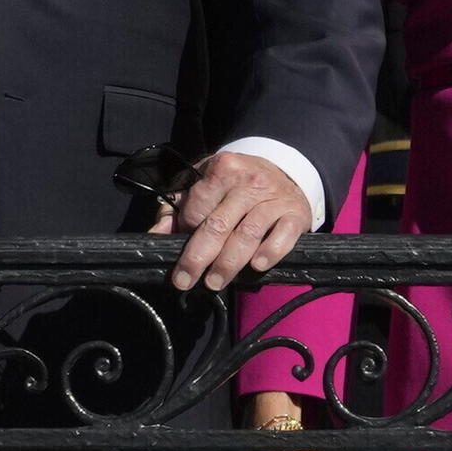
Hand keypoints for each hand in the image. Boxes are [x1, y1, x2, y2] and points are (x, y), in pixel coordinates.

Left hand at [150, 148, 312, 292]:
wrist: (285, 173)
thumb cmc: (237, 184)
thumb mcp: (206, 183)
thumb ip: (177, 207)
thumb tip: (155, 235)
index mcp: (221, 168)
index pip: (197, 207)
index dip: (185, 233)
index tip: (179, 254)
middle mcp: (248, 181)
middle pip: (218, 225)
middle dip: (198, 257)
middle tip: (185, 281)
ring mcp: (274, 198)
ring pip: (247, 234)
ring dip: (228, 263)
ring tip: (215, 282)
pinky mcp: (295, 214)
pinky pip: (283, 236)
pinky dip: (270, 252)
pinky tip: (257, 266)